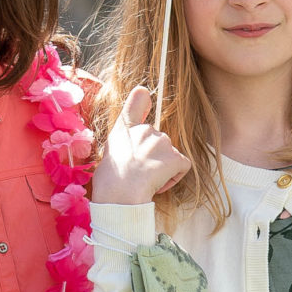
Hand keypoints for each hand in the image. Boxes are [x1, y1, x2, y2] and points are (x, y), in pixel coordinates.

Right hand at [92, 84, 192, 206]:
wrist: (119, 194)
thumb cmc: (110, 180)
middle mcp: (146, 129)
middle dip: (152, 156)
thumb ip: (123, 136)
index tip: (145, 97)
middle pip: (158, 140)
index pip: (138, 99)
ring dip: (162, 168)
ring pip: (169, 154)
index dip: (142, 99)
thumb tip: (134, 126)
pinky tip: (158, 184)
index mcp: (126, 127)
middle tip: (138, 172)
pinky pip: (182, 166)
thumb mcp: (108, 152)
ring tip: (145, 180)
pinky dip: (174, 177)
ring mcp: (162, 142)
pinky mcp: (175, 158)